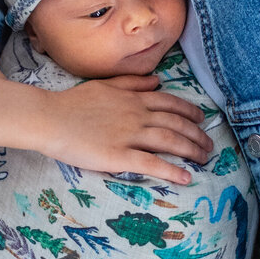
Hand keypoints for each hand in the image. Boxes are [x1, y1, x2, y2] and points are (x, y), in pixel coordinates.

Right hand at [43, 74, 211, 185]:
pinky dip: (172, 170)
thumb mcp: (105, 85)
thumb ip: (132, 82)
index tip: (202, 120)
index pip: (170, 103)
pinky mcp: (119, 157)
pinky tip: (186, 177)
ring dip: (191, 150)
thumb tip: (157, 80)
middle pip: (176, 123)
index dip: (190, 112)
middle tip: (209, 145)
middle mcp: (137, 115)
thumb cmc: (73, 103)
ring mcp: (129, 136)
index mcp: (134, 99)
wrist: (50, 118)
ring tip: (204, 159)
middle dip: (197, 134)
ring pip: (170, 141)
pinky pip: (152, 164)